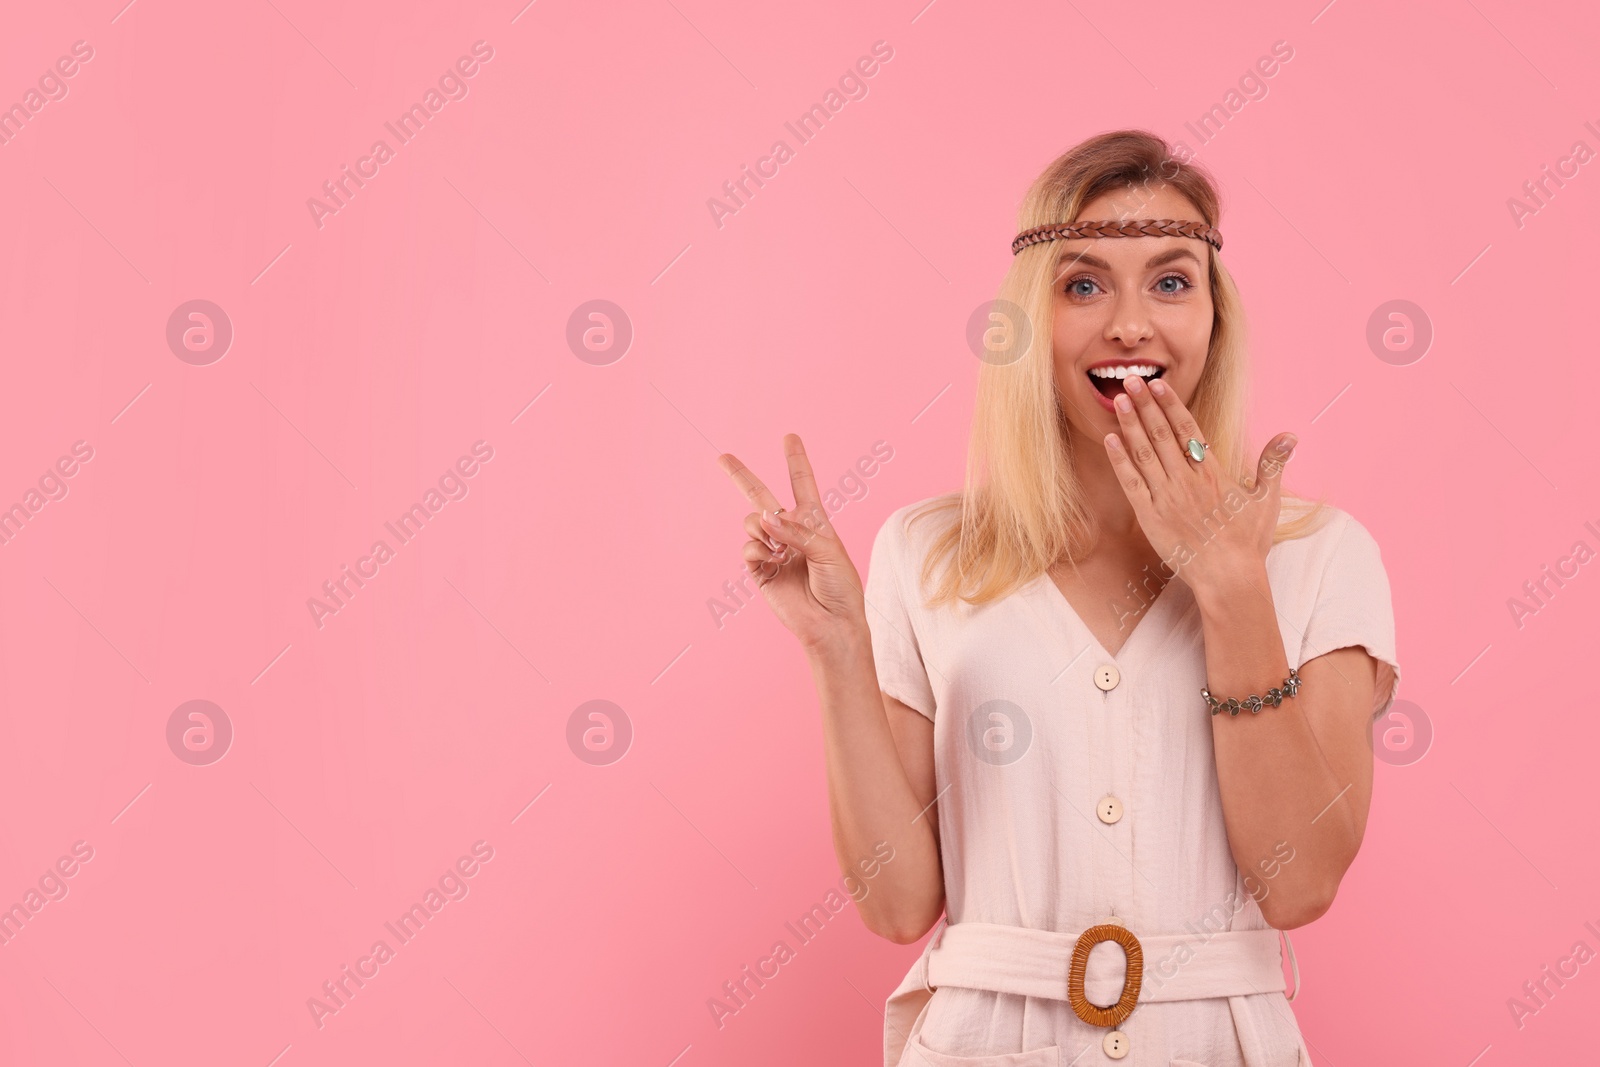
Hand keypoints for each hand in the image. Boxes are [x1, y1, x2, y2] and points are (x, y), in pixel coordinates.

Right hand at [717, 434, 865, 652]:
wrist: (832, 624)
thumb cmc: (841, 587)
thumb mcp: (829, 551)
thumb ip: (797, 531)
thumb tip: (765, 518)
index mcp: (813, 522)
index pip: (802, 484)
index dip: (795, 460)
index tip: (789, 437)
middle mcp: (790, 532)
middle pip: (761, 496)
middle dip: (741, 476)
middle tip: (723, 457)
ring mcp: (773, 551)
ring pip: (752, 522)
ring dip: (759, 525)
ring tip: (776, 545)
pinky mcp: (761, 571)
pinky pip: (749, 548)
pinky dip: (757, 549)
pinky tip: (772, 560)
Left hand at [1104, 375, 1295, 594]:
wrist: (1228, 578)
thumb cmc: (1248, 542)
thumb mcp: (1266, 500)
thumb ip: (1273, 464)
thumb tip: (1291, 435)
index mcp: (1212, 473)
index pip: (1188, 429)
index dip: (1172, 404)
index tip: (1158, 384)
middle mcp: (1187, 480)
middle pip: (1162, 434)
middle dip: (1145, 405)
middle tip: (1129, 380)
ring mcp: (1166, 497)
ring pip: (1144, 453)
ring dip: (1130, 425)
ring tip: (1118, 400)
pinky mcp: (1150, 517)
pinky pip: (1131, 483)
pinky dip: (1120, 460)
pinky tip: (1110, 440)